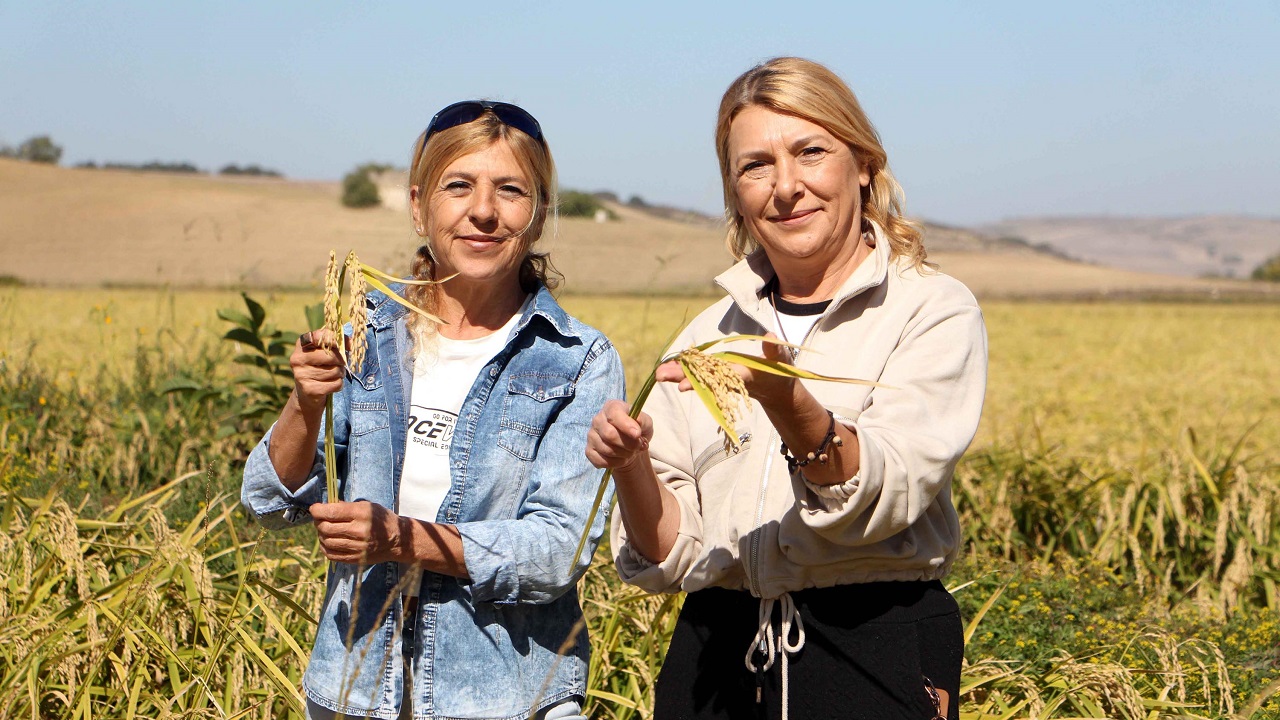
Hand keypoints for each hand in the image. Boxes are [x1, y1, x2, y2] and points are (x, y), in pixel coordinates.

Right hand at [291, 329, 345, 413]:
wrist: (307, 394)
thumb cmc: (319, 367)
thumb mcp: (324, 352)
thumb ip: (337, 343)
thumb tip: (350, 343)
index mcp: (301, 345)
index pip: (320, 336)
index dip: (334, 339)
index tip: (340, 345)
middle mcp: (298, 359)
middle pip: (330, 356)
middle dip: (341, 360)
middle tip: (340, 364)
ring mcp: (302, 375)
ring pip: (335, 370)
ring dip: (340, 373)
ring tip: (334, 375)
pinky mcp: (310, 389)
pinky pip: (336, 383)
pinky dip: (339, 384)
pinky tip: (331, 384)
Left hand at [310, 501, 402, 564]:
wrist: (398, 540)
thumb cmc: (381, 519)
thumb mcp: (367, 506)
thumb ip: (346, 506)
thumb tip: (325, 506)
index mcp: (361, 514)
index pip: (331, 512)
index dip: (317, 510)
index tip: (314, 508)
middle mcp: (358, 531)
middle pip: (326, 527)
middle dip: (318, 522)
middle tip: (319, 519)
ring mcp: (356, 547)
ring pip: (326, 541)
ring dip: (320, 534)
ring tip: (324, 530)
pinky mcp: (355, 559)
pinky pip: (332, 554)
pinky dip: (325, 547)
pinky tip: (327, 541)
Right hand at [586, 399, 653, 474]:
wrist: (630, 446)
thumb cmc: (637, 430)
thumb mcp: (646, 423)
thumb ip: (643, 421)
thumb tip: (637, 422)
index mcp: (612, 407)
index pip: (614, 414)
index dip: (626, 425)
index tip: (637, 435)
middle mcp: (598, 420)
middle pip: (609, 434)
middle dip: (628, 444)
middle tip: (638, 446)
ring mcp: (591, 435)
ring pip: (606, 450)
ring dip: (624, 455)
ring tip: (631, 452)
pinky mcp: (589, 451)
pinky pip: (601, 461)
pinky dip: (615, 463)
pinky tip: (621, 459)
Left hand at [658, 333, 796, 407]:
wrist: (776, 391)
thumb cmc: (780, 373)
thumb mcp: (781, 361)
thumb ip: (775, 349)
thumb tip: (769, 335)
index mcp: (743, 375)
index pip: (719, 378)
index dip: (701, 382)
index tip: (681, 388)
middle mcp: (729, 379)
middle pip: (702, 378)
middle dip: (681, 378)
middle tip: (659, 377)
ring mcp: (723, 379)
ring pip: (698, 377)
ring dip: (678, 375)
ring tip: (658, 374)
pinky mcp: (720, 376)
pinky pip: (700, 374)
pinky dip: (685, 372)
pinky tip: (668, 369)